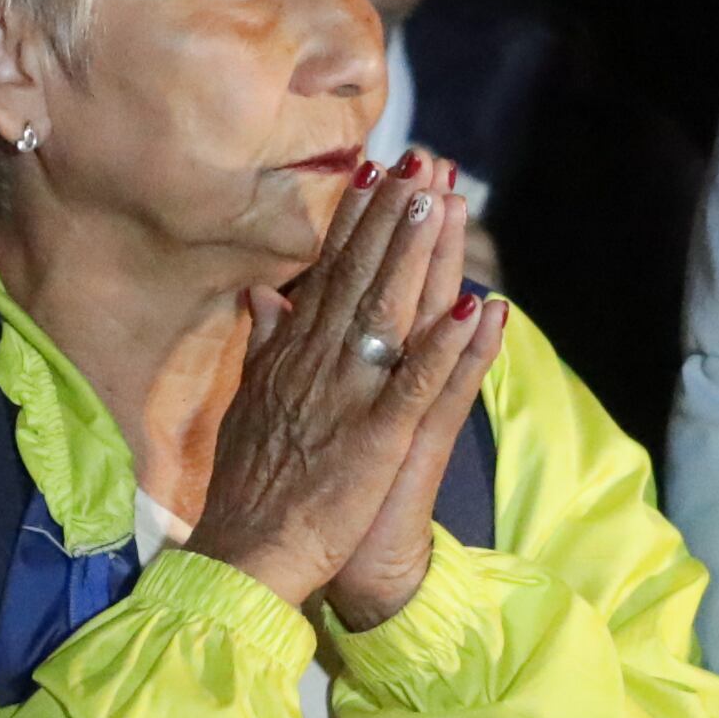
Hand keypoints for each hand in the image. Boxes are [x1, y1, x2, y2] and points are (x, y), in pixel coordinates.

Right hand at [184, 155, 503, 623]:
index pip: (328, 274)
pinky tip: (472, 308)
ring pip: (387, 313)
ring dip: (414, 256)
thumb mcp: (248, 403)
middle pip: (360, 277)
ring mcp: (349, 399)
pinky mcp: (377, 440)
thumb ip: (262, 345)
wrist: (245, 556)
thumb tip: (262, 295)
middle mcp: (318, 365)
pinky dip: (444, 347)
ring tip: (440, 202)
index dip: (355, 221)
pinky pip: (417, 385)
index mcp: (292, 355)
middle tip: (419, 161)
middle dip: (391, 217)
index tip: (376, 171)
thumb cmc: (249, 487)